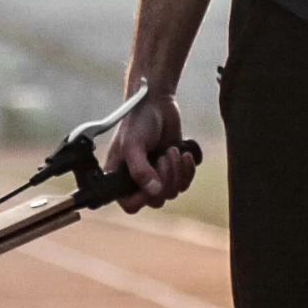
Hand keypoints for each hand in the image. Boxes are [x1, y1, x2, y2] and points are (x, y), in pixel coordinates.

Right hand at [109, 88, 199, 211]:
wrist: (157, 103)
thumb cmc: (138, 120)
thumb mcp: (133, 145)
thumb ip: (140, 170)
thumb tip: (154, 192)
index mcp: (120, 176)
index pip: (130, 204)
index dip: (142, 198)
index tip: (152, 182)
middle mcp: (137, 179)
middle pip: (155, 200)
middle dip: (165, 179)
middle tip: (164, 157)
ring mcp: (155, 175)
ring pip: (172, 192)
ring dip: (177, 172)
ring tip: (173, 151)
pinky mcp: (172, 169)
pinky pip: (184, 183)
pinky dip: (188, 170)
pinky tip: (184, 153)